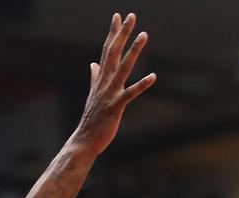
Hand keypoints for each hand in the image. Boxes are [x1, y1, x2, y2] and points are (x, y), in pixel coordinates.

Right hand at [69, 13, 156, 155]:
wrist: (84, 140)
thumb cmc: (92, 119)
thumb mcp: (93, 94)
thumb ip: (94, 77)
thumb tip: (93, 64)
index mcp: (101, 78)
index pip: (107, 49)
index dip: (113, 32)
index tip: (118, 16)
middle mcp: (104, 82)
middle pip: (114, 52)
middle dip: (122, 34)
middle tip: (131, 16)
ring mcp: (110, 94)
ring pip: (123, 68)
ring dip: (134, 51)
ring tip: (144, 34)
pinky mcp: (116, 107)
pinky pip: (131, 93)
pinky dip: (142, 84)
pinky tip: (153, 76)